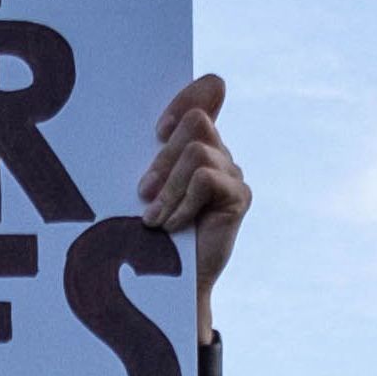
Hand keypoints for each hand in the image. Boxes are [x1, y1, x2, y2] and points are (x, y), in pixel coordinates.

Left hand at [138, 74, 248, 299]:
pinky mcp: (239, 195)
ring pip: (197, 152)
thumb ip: (147, 157)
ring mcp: (231, 173)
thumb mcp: (143, 188)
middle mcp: (218, 152)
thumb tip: (136, 135)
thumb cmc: (149, 235)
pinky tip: (172, 226)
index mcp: (195, 141)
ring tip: (154, 219)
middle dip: (162, 159)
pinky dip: (182, 203)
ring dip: (169, 188)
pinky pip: (205, 179)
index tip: (158, 132)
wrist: (171, 284)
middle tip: (143, 194)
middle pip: (196, 121)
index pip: (208, 91)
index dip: (187, 96)